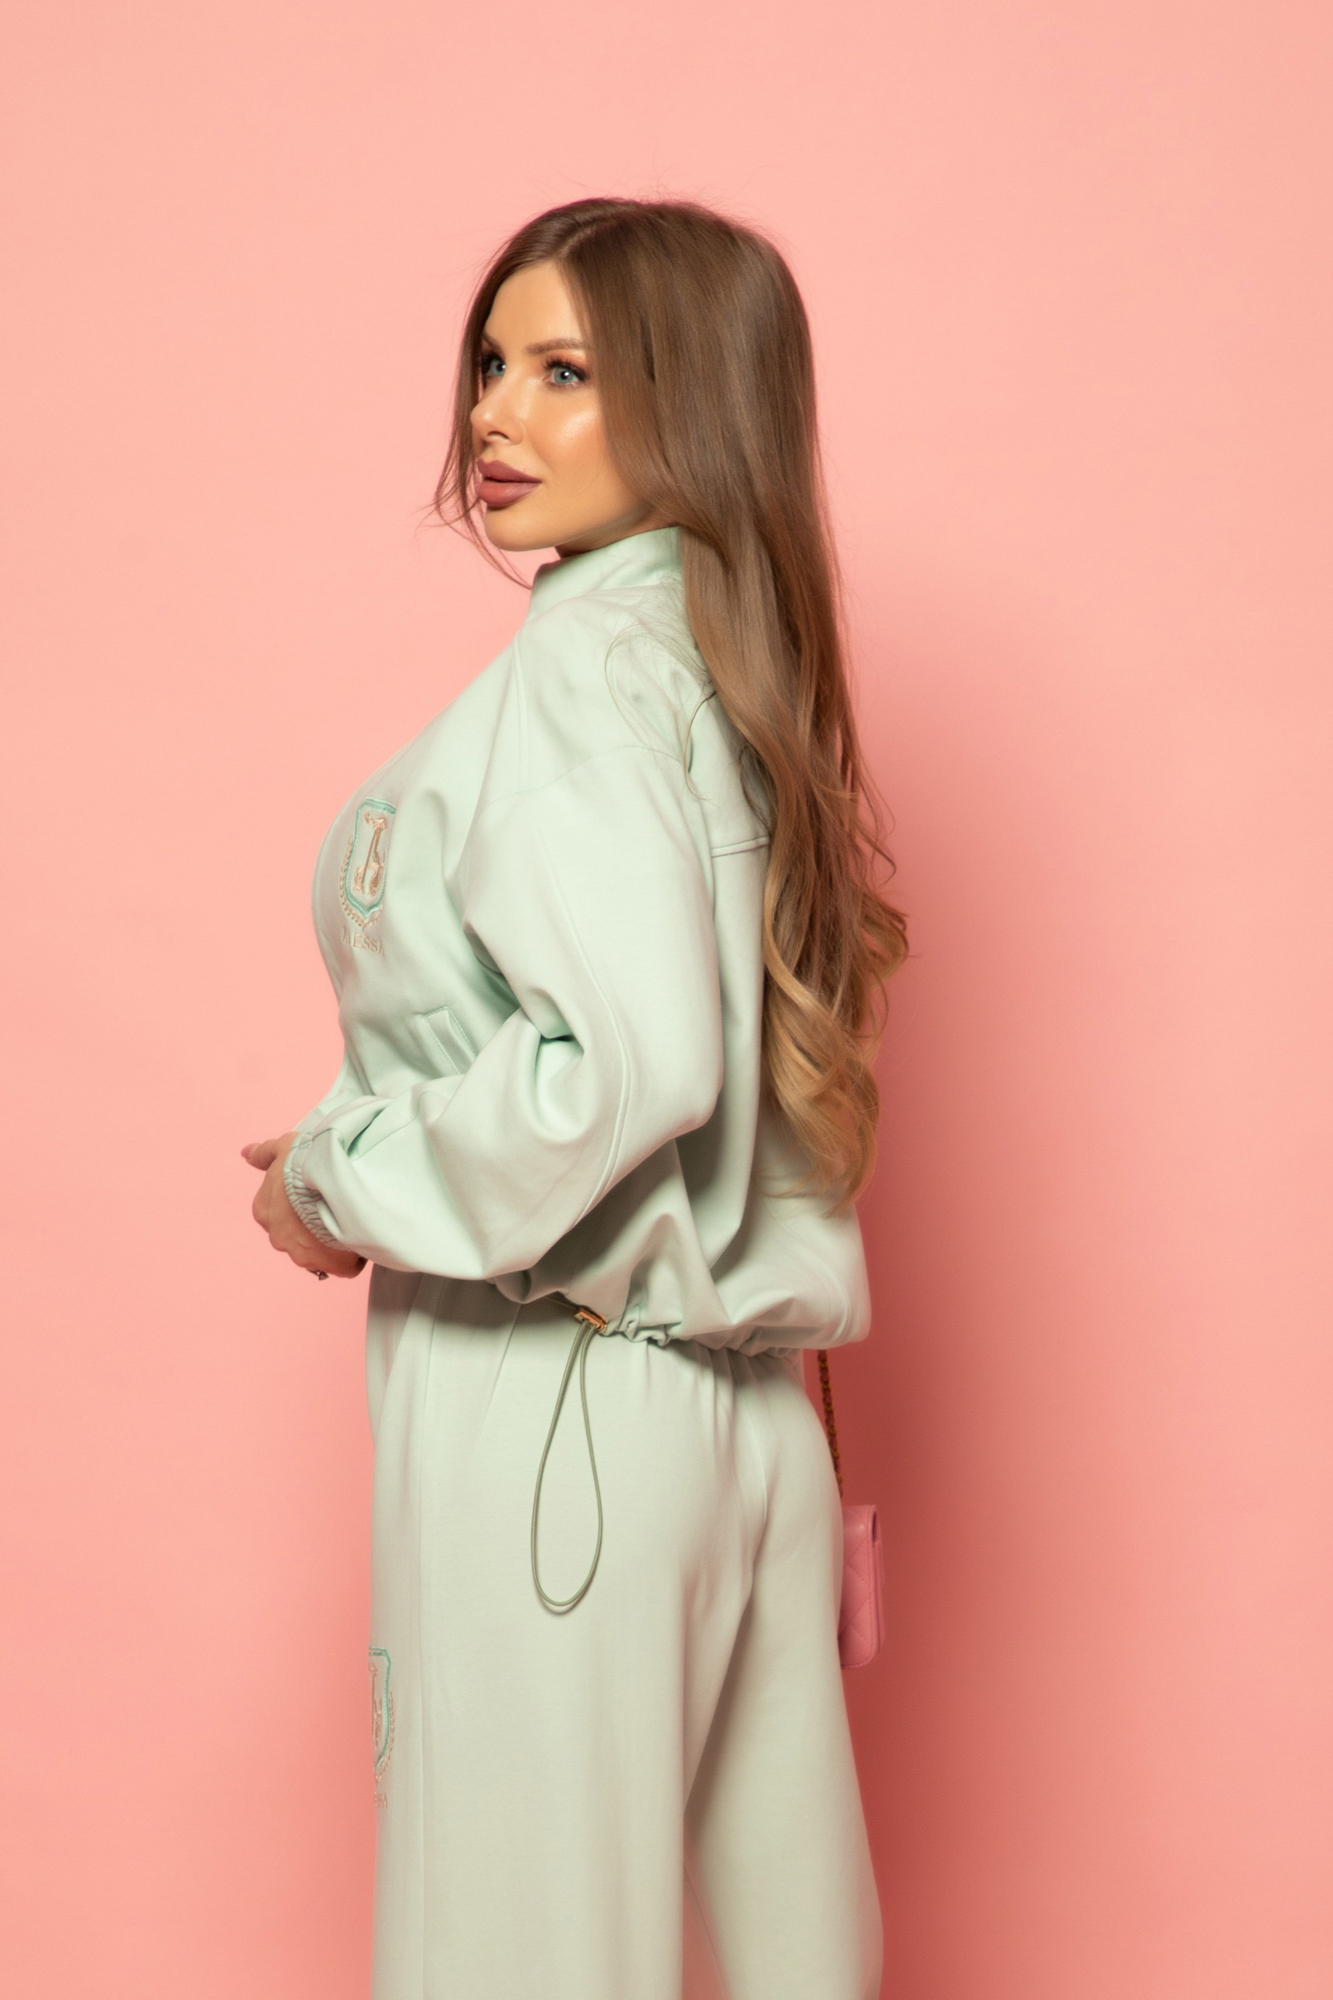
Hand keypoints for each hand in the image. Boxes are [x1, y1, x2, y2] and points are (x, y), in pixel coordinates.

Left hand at [242, 1132, 366, 1279]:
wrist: (332, 1176)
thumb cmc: (306, 1161)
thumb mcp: (283, 1147)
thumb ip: (264, 1154)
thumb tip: (246, 1154)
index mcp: (265, 1211)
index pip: (283, 1214)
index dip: (304, 1203)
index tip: (319, 1191)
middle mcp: (278, 1237)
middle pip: (300, 1236)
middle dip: (317, 1225)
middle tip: (336, 1202)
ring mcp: (304, 1254)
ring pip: (323, 1252)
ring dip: (336, 1239)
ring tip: (351, 1215)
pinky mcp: (332, 1265)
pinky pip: (346, 1264)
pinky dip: (355, 1252)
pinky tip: (361, 1230)